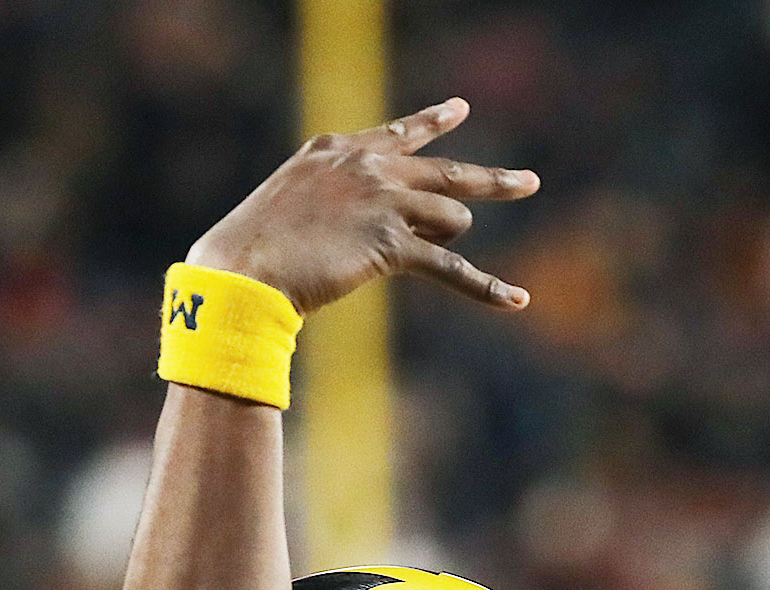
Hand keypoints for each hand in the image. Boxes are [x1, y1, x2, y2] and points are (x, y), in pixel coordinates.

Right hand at [188, 98, 535, 316]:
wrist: (241, 270)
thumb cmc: (250, 250)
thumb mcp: (289, 203)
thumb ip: (327, 199)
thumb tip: (357, 225)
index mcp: (338, 150)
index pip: (399, 133)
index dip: (434, 122)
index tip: (460, 110)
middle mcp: (367, 167)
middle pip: (448, 172)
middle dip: (493, 180)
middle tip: (529, 183)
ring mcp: (383, 202)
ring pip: (451, 218)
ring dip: (443, 243)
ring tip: (413, 254)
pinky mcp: (392, 244)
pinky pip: (453, 268)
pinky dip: (487, 287)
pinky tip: (517, 300)